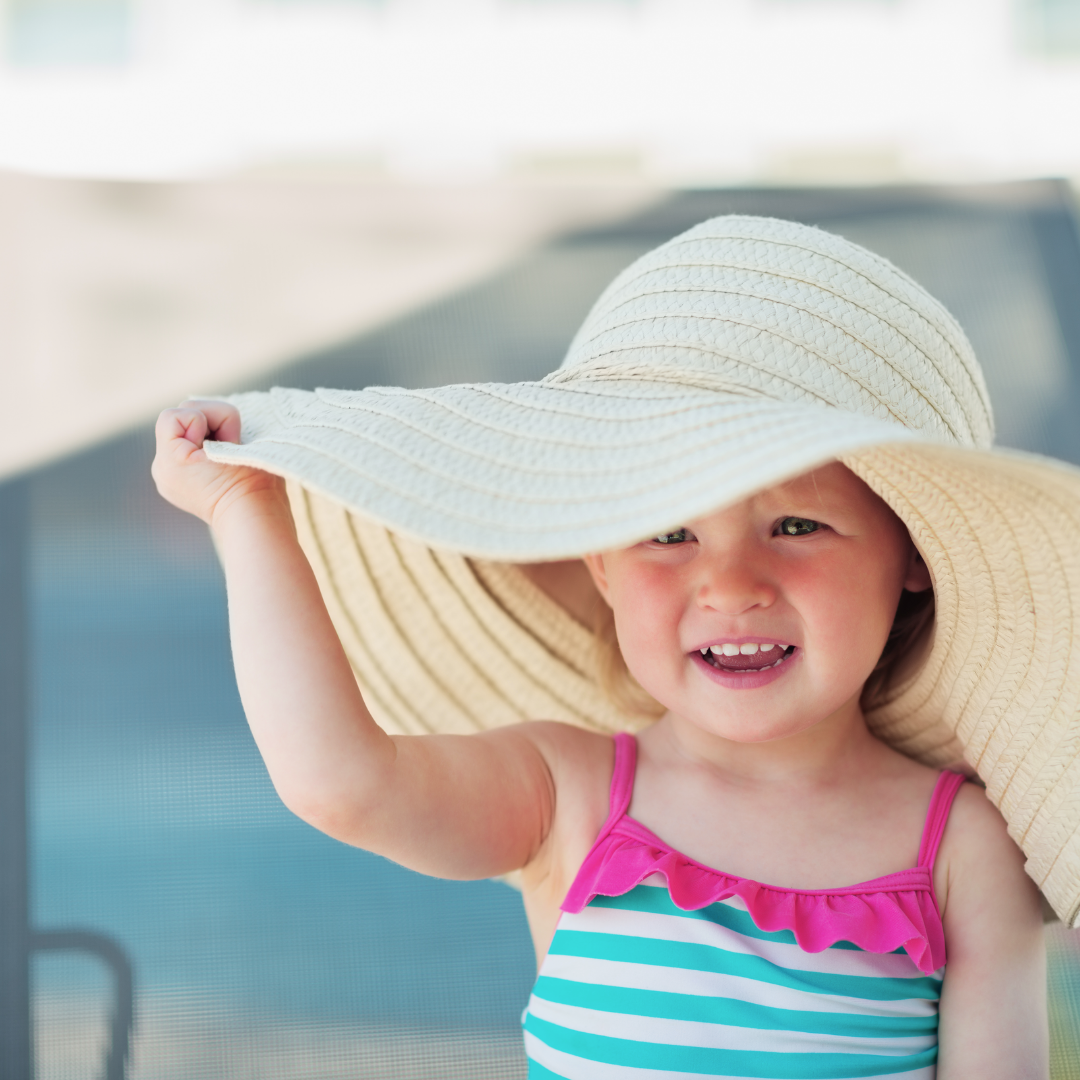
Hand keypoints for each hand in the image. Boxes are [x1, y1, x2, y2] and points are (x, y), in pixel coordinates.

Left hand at [152, 400, 284, 526]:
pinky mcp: (176, 481)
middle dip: (209, 425)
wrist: (253, 518)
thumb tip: (207, 419)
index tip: (226, 443)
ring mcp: (167, 477)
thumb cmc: (252, 482)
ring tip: (224, 457)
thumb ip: (216, 420)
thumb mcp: (236, 442)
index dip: (207, 418)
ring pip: (181, 434)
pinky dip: (201, 449)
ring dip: (206, 437)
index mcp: (171, 461)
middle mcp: (161, 469)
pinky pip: (183, 450)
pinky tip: (216, 466)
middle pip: (179, 420)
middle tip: (230, 447)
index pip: (176, 414)